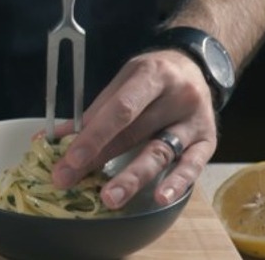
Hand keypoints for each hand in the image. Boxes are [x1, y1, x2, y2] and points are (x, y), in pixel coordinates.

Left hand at [48, 50, 217, 209]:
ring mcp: (194, 120)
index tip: (70, 158)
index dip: (94, 135)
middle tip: (69, 181)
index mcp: (152, 74)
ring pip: (160, 152)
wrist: (198, 66)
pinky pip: (193, 166)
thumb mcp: (126, 81)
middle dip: (98, 159)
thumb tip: (55, 137)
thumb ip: (95, 111)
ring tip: (109, 199)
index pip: (120, 109)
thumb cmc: (154, 76)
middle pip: (134, 133)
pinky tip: (160, 197)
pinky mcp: (209, 141)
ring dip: (132, 178)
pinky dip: (177, 183)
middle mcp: (177, 96)